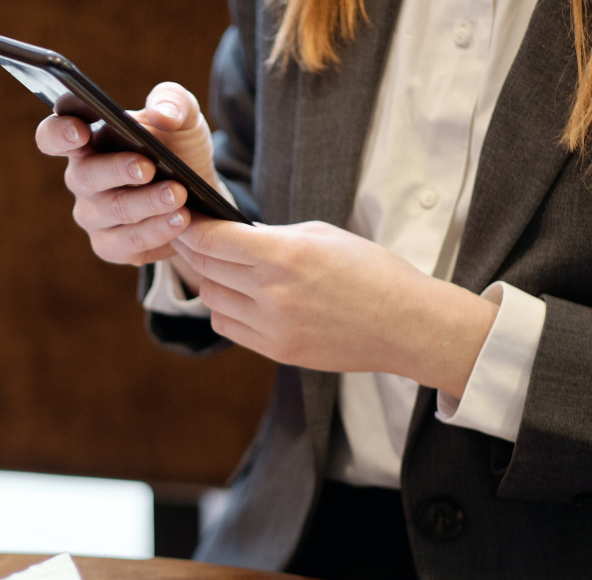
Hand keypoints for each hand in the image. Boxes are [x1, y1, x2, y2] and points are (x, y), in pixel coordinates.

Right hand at [34, 82, 217, 279]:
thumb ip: (173, 101)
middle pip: (85, 176)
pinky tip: (180, 219)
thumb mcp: (184, 117)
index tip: (80, 130)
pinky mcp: (111, 246)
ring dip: (147, 202)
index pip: (53, 135)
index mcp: (87, 141)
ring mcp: (93, 215)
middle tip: (148, 167)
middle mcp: (82, 178)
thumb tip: (161, 112)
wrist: (201, 196)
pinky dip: (156, 230)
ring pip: (113, 210)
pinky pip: (127, 242)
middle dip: (117, 170)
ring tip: (179, 194)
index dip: (59, 133)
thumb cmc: (179, 150)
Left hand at [173, 217, 499, 396]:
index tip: (183, 217)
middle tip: (192, 236)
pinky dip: (226, 308)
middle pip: (205, 268)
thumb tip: (234, 235)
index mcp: (285, 256)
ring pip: (211, 298)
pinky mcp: (276, 350)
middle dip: (195, 249)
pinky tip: (242, 296)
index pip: (212, 240)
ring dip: (211, 280)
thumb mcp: (323, 236)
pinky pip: (227, 326)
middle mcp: (273, 293)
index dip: (191, 227)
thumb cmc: (373, 272)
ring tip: (225, 267)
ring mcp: (272, 326)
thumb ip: (273, 236)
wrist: (408, 325)